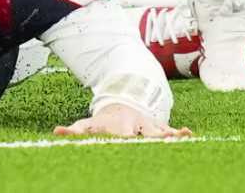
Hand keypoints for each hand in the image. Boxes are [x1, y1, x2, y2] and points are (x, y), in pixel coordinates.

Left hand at [55, 103, 190, 138]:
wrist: (124, 103)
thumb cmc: (105, 121)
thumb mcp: (89, 124)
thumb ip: (75, 129)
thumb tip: (57, 131)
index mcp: (113, 125)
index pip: (114, 133)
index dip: (116, 136)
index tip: (122, 138)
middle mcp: (131, 124)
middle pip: (137, 134)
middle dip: (145, 138)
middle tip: (153, 141)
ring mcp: (144, 124)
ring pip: (155, 131)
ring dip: (165, 134)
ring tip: (177, 136)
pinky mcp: (156, 127)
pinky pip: (167, 130)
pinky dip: (176, 132)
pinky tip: (187, 133)